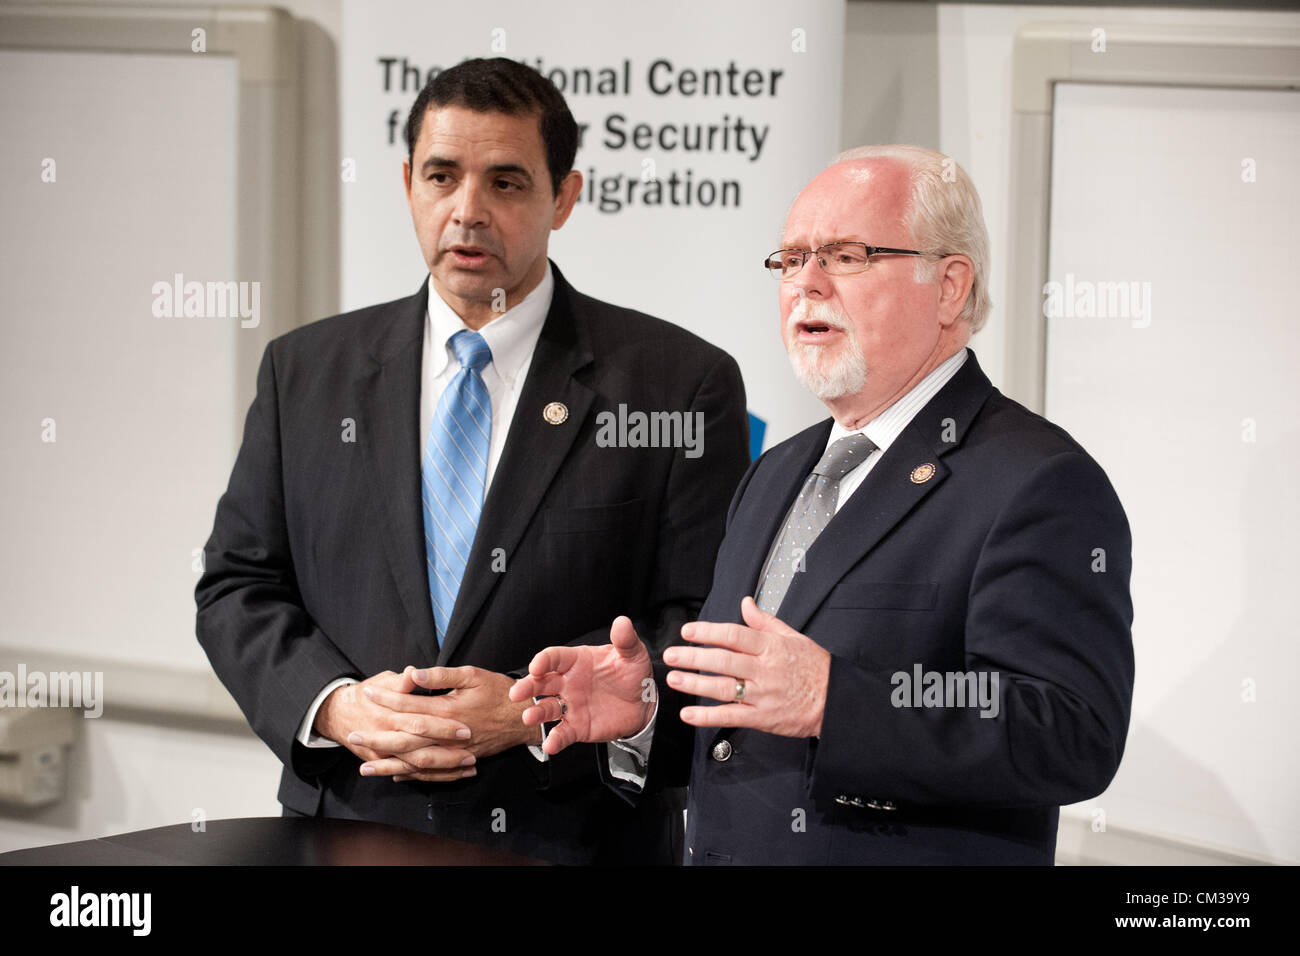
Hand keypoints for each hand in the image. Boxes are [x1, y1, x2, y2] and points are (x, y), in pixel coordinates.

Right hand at [314, 667, 475, 780]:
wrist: (339, 713)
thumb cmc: (368, 694)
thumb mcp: (383, 682)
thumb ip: (401, 681)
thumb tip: (414, 673)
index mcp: (389, 717)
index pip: (420, 724)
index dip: (443, 727)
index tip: (466, 728)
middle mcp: (386, 738)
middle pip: (421, 751)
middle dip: (448, 755)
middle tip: (472, 753)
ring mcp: (384, 755)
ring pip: (418, 768)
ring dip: (445, 770)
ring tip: (471, 768)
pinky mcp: (385, 763)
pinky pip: (412, 774)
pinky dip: (433, 776)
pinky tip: (454, 775)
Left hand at [358, 666, 539, 781]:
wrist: (526, 717)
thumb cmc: (501, 692)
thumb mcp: (473, 675)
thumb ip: (441, 675)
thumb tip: (413, 673)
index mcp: (448, 710)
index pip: (409, 705)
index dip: (387, 699)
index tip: (367, 694)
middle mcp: (447, 734)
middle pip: (406, 738)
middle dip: (377, 737)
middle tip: (353, 734)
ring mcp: (454, 751)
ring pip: (416, 761)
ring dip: (389, 764)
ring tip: (365, 765)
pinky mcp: (461, 760)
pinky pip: (432, 773)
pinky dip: (412, 775)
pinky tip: (396, 774)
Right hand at [509, 616, 655, 755]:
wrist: (644, 703)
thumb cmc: (632, 673)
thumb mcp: (632, 654)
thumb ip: (625, 640)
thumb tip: (622, 622)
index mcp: (575, 661)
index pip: (554, 657)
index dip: (543, 661)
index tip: (536, 666)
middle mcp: (567, 682)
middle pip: (541, 683)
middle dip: (527, 686)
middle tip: (516, 693)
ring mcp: (570, 705)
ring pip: (546, 708)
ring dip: (536, 713)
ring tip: (528, 718)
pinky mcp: (577, 726)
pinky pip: (562, 733)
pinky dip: (554, 740)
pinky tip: (550, 745)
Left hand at [664, 596, 829, 737]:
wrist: (836, 700)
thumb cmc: (815, 668)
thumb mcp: (793, 636)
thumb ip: (765, 621)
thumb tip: (746, 603)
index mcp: (771, 647)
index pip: (734, 635)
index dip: (708, 632)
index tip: (688, 632)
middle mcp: (764, 670)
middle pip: (723, 661)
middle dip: (693, 657)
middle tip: (671, 655)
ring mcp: (762, 695)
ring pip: (723, 688)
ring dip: (695, 684)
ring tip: (673, 679)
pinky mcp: (762, 718)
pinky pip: (731, 716)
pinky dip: (708, 716)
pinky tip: (689, 714)